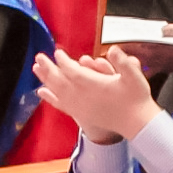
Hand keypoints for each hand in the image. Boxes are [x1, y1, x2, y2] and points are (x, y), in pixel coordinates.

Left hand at [32, 45, 161, 145]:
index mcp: (95, 87)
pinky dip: (50, 97)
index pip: (73, 71)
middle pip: (60, 80)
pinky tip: (41, 91)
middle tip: (39, 57)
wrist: (136, 123)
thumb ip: (124, 62)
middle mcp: (84, 97)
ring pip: (58, 91)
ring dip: (46, 79)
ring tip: (36, 69)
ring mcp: (81, 107)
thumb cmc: (136, 98)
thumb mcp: (135, 77)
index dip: (63, 61)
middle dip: (48, 68)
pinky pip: (61, 104)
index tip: (57, 52)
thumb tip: (113, 49)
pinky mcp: (81, 114)